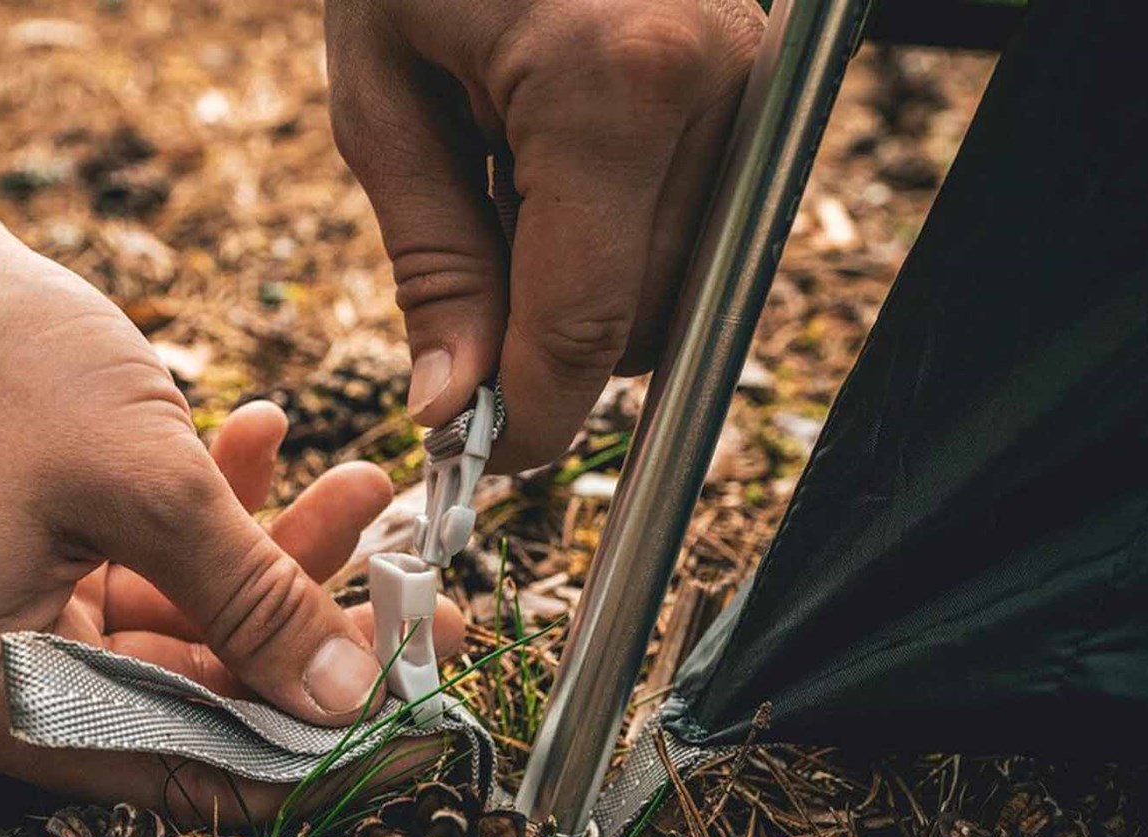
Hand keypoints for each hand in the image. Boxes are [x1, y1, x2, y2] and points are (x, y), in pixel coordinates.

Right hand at [0, 137, 465, 817]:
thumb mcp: (146, 487)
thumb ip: (254, 599)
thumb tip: (348, 697)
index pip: (186, 765)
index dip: (310, 743)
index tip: (411, 700)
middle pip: (201, 691)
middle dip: (313, 630)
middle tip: (421, 592)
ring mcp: (17, 611)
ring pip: (192, 617)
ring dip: (277, 552)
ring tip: (364, 484)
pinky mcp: (39, 551)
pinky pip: (154, 558)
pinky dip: (215, 507)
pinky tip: (266, 432)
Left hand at [327, 0, 762, 469]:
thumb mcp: (383, 89)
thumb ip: (433, 258)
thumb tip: (458, 401)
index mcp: (611, 86)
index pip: (590, 329)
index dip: (532, 418)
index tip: (476, 452)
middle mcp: (715, 85)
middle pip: (649, 321)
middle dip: (552, 357)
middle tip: (463, 333)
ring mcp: (757, 76)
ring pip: (686, 284)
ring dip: (589, 292)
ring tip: (502, 198)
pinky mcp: (764, 73)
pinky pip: (702, 221)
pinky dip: (625, 238)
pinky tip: (554, 173)